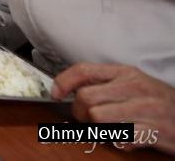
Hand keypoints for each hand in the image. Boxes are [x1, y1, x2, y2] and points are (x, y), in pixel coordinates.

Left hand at [52, 63, 174, 153]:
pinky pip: (119, 139)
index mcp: (126, 73)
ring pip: (98, 118)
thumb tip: (68, 88)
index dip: (63, 81)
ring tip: (107, 130)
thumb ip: (104, 83)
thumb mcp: (133, 84)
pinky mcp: (154, 131)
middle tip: (87, 120)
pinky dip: (116, 142)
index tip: (55, 93)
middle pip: (86, 98)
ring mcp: (146, 109)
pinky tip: (125, 139)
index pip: (85, 70)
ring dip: (97, 129)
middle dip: (80, 113)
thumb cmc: (158, 101)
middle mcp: (135, 88)